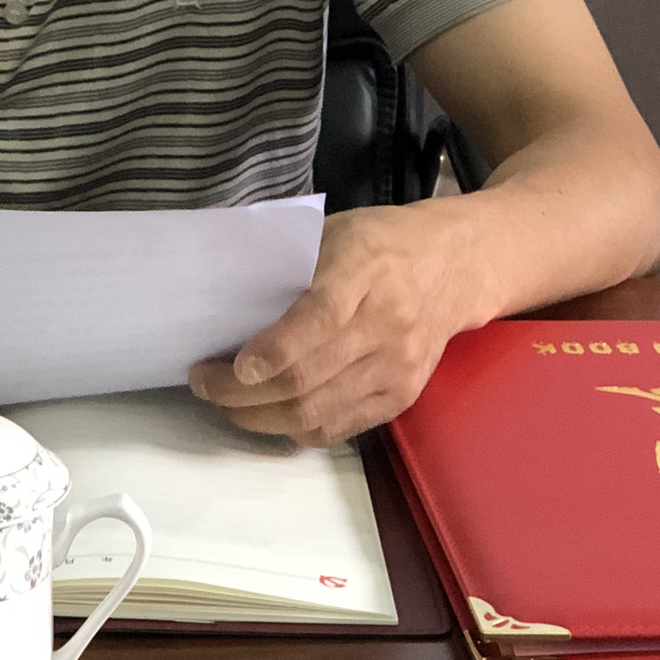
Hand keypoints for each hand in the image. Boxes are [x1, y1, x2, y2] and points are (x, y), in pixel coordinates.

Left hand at [187, 203, 485, 445]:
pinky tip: (268, 414)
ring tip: (227, 404)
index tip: (233, 365)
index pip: (318, 318)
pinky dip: (296, 428)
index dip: (272, 350)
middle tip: (204, 384)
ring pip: (317, 411)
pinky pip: (339, 427)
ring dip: (260, 417)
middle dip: (242, 392)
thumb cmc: (381, 242)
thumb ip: (288, 260)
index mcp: (366, 269)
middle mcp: (386, 323)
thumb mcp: (335, 231)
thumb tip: (226, 297)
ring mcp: (397, 366)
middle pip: (307, 378)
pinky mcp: (402, 396)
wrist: (455, 265)